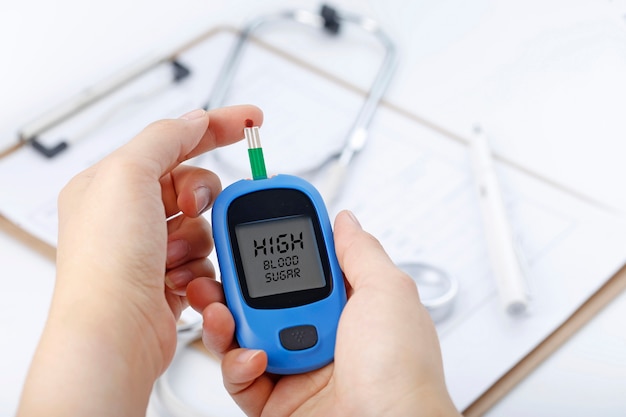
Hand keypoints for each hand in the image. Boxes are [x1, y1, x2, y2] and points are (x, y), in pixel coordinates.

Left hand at [17, 105, 262, 416]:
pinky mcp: (167, 278)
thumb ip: (165, 139)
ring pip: (204, 225)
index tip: (251, 122)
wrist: (116, 334)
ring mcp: (148, 249)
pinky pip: (205, 258)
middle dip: (201, 198)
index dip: (215, 127)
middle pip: (192, 184)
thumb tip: (195, 121)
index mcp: (110, 184)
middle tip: (190, 208)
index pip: (172, 141)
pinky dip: (199, 267)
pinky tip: (178, 280)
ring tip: (173, 257)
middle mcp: (128, 215)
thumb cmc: (106, 263)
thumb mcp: (128, 175)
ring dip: (197, 240)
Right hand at [188, 210, 460, 416]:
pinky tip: (255, 358)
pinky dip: (237, 364)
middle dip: (235, 281)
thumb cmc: (401, 374)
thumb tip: (344, 220)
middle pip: (264, 298)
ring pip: (244, 334)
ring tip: (221, 310)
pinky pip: (240, 376)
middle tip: (217, 268)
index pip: (304, 265)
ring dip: (225, 319)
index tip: (251, 226)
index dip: (277, 244)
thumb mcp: (388, 293)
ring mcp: (297, 367)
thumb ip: (360, 252)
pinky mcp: (275, 402)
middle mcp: (322, 334)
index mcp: (349, 306)